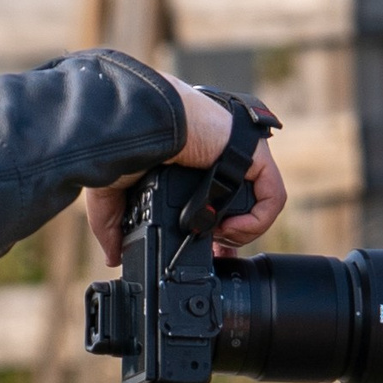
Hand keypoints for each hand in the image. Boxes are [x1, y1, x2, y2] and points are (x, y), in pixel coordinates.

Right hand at [83, 76, 288, 265]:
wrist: (138, 125)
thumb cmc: (120, 145)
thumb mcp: (110, 195)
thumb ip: (112, 227)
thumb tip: (112, 257)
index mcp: (190, 167)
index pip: (213, 203)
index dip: (212, 234)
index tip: (203, 253)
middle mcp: (217, 159)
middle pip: (240, 206)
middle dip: (231, 237)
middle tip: (215, 255)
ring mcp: (238, 156)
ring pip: (258, 203)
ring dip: (241, 231)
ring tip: (217, 239)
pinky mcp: (253, 154)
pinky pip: (272, 196)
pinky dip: (257, 220)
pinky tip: (228, 229)